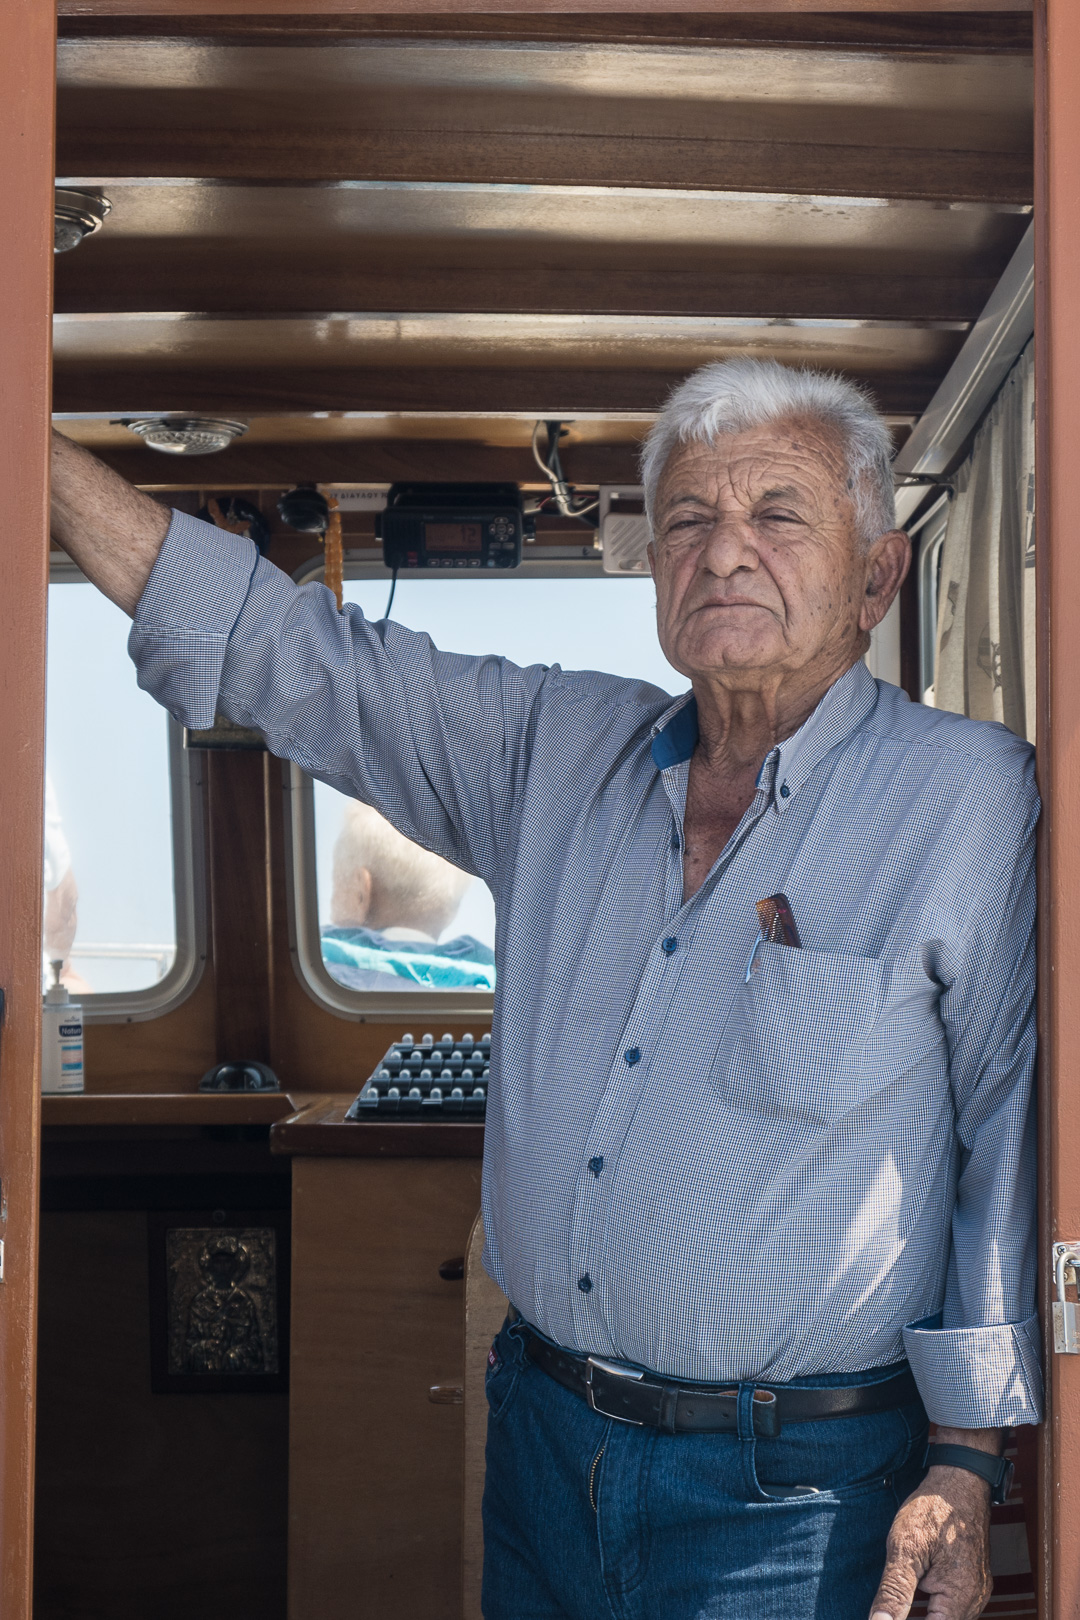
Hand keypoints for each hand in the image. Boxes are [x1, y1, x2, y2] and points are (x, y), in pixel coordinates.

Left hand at [869, 1466, 991, 1619]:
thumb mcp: (905, 1548)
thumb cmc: (933, 1510)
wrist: (959, 1481)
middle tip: (894, 1600)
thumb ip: (894, 1591)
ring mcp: (977, 1592)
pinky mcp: (974, 1583)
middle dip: (914, 1614)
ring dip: (924, 1611)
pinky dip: (933, 1605)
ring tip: (907, 1591)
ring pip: (947, 1617)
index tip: (887, 1615)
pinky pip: (954, 1606)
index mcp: (961, 1596)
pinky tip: (918, 1590)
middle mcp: (975, 1600)